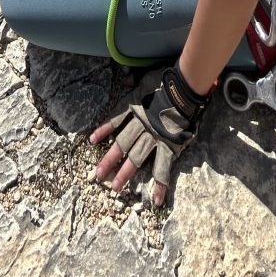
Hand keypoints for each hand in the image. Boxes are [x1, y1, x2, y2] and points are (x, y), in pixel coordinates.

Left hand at [89, 66, 208, 205]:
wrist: (184, 88)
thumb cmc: (167, 80)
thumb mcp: (146, 77)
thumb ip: (134, 80)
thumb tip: (125, 78)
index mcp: (135, 108)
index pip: (115, 120)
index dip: (104, 130)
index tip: (91, 141)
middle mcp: (141, 125)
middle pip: (122, 144)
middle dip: (109, 161)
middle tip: (97, 176)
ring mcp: (154, 137)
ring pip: (136, 158)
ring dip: (125, 173)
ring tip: (114, 189)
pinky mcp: (169, 146)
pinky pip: (163, 167)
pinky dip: (160, 183)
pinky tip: (155, 200)